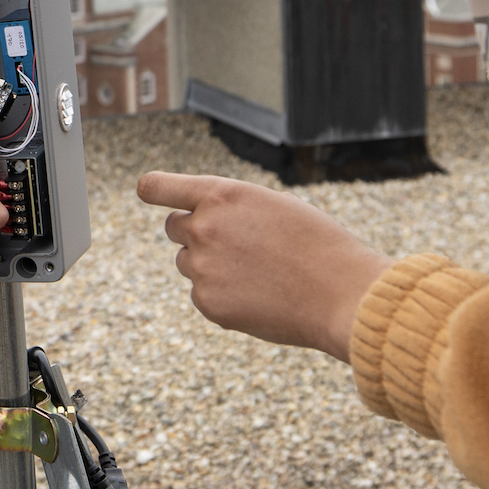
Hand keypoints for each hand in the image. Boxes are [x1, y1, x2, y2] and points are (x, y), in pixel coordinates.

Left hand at [136, 171, 392, 361]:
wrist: (340, 293)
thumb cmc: (317, 244)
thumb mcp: (272, 206)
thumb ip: (232, 209)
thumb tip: (202, 221)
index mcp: (221, 194)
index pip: (159, 186)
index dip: (152, 189)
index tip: (147, 192)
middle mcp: (203, 227)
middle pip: (173, 226)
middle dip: (195, 232)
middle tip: (233, 244)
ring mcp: (202, 267)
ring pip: (188, 262)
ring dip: (210, 264)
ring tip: (257, 272)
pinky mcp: (207, 302)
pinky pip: (202, 294)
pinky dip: (222, 295)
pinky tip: (258, 296)